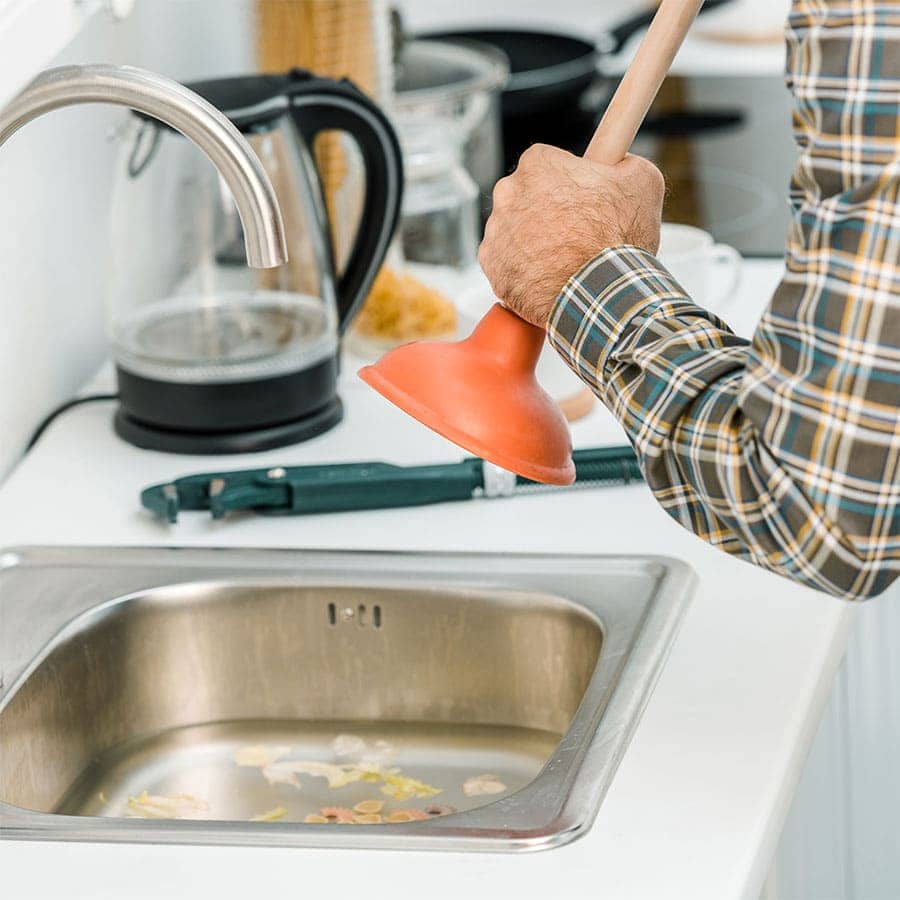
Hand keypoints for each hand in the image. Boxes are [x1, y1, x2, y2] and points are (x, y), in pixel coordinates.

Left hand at [478, 145, 664, 327]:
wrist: (600, 293)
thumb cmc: (618, 238)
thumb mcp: (641, 182)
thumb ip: (624, 161)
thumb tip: (621, 162)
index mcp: (537, 165)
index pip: (548, 164)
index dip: (568, 182)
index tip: (582, 199)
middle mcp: (507, 194)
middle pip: (526, 197)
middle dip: (546, 211)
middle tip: (576, 232)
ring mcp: (496, 233)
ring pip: (515, 231)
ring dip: (534, 241)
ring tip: (566, 258)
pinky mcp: (492, 268)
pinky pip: (506, 263)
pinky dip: (523, 269)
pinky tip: (549, 275)